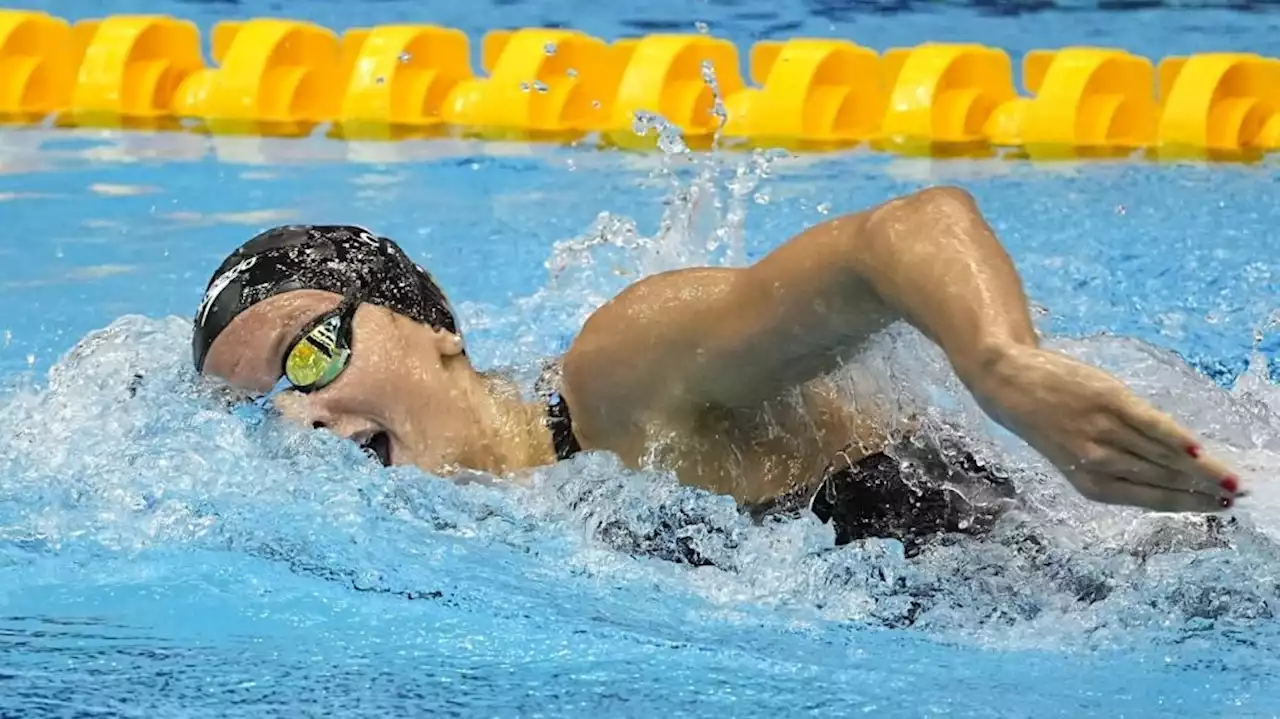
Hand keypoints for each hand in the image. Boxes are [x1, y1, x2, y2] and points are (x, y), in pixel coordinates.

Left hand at [969, 344, 1243, 512]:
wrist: (1009, 382)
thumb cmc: (1049, 421)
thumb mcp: (1076, 454)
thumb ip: (1118, 466)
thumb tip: (1173, 474)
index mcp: (1088, 483)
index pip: (1149, 499)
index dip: (1187, 505)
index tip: (1220, 510)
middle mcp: (1097, 461)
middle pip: (1161, 481)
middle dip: (1202, 493)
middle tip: (1237, 499)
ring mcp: (1103, 430)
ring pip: (1161, 457)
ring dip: (1200, 471)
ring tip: (1231, 482)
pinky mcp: (1108, 400)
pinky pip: (1150, 424)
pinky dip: (1176, 439)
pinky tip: (1200, 451)